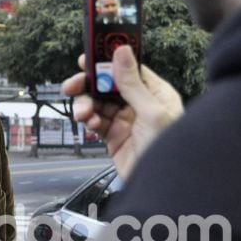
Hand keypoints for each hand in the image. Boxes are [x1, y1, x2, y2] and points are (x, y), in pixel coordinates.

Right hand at [62, 46, 183, 179]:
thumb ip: (132, 84)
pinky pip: (95, 121)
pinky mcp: (113, 136)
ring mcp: (125, 120)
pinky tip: (90, 125)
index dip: (106, 61)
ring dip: (85, 106)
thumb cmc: (168, 151)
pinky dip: (89, 121)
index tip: (86, 58)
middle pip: (106, 85)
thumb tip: (121, 52)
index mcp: (154, 92)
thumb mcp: (151, 113)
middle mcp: (139, 103)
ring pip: (97, 104)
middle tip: (72, 86)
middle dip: (88, 86)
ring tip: (83, 114)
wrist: (160, 188)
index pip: (128, 68)